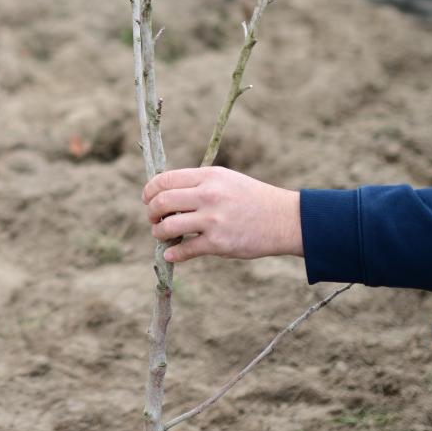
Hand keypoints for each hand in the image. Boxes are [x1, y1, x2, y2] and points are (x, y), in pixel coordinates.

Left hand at [144, 166, 303, 262]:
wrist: (284, 219)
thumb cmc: (252, 199)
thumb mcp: (225, 180)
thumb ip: (197, 184)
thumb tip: (165, 193)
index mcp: (208, 177)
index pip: (165, 180)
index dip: (150, 191)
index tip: (147, 199)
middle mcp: (208, 195)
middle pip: (162, 202)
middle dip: (152, 213)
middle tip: (154, 220)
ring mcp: (213, 220)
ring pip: (168, 227)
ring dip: (159, 233)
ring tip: (163, 235)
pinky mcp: (218, 243)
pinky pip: (184, 249)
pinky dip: (173, 253)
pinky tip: (172, 253)